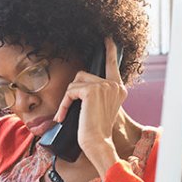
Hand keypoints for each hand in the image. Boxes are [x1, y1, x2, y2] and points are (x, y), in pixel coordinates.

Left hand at [53, 38, 125, 172]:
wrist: (97, 142)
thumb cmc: (94, 129)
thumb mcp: (97, 108)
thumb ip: (95, 92)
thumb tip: (79, 82)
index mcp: (118, 88)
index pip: (112, 65)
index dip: (110, 51)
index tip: (107, 39)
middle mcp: (114, 85)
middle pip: (83, 76)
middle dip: (72, 92)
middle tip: (69, 109)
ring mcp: (105, 86)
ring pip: (75, 83)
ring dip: (67, 99)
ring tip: (67, 114)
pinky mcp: (92, 90)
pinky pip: (70, 92)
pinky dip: (63, 104)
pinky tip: (63, 117)